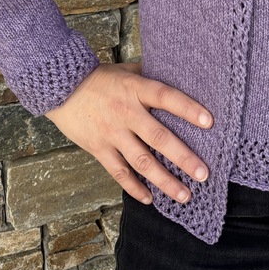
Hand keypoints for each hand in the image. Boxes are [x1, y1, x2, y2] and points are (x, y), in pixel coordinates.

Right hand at [44, 61, 213, 206]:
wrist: (59, 87)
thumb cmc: (97, 77)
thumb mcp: (125, 70)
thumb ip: (149, 76)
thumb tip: (177, 76)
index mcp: (136, 89)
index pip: (166, 97)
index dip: (188, 109)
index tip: (209, 122)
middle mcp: (126, 112)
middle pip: (158, 138)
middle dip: (183, 158)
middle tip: (203, 174)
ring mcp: (112, 133)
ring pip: (141, 161)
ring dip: (164, 181)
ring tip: (184, 195)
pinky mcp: (98, 148)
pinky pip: (119, 172)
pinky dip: (134, 187)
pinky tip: (150, 199)